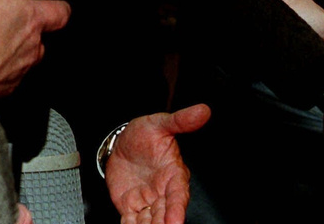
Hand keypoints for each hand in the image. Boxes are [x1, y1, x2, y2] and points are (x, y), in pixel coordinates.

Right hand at [0, 0, 70, 99]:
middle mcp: (29, 48)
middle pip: (39, 35)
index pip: (60, 10)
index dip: (56, 1)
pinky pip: (1, 76)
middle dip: (24, 24)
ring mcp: (15, 73)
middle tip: (3, 13)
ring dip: (7, 46)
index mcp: (29, 18)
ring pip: (21, 57)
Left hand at [106, 104, 210, 223]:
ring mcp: (147, 200)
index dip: (176, 209)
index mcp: (173, 175)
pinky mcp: (130, 205)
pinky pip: (132, 220)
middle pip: (164, 213)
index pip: (178, 195)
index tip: (176, 221)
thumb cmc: (144, 135)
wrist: (121, 143)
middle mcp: (162, 192)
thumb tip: (202, 110)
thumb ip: (180, 120)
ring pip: (150, 220)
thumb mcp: (159, 123)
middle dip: (163, 223)